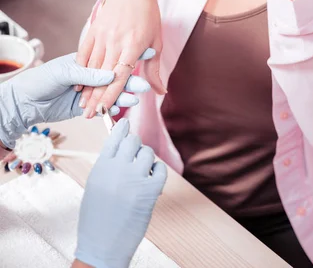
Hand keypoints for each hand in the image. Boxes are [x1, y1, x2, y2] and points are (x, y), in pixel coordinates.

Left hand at [0, 53, 149, 148]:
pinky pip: (103, 106)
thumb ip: (86, 74)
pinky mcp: (87, 106)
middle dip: (130, 80)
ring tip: (136, 97)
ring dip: (124, 95)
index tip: (145, 53)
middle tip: (143, 84)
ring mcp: (90, 91)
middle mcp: (91, 75)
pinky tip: (123, 106)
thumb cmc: (41, 79)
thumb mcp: (63, 72)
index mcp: (87, 61)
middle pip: (115, 77)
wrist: (25, 101)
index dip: (127, 57)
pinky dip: (113, 107)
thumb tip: (110, 76)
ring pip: (111, 92)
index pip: (110, 57)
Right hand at [75, 118, 166, 267]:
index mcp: (101, 166)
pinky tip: (153, 177)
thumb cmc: (96, 217)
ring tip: (142, 170)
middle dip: (135, 145)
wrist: (102, 246)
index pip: (115, 136)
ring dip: (147, 158)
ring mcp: (134, 180)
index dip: (122, 127)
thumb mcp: (95, 184)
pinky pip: (160, 169)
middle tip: (134, 154)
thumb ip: (107, 164)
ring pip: (148, 153)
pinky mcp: (149, 193)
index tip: (126, 123)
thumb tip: (121, 144)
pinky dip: (158, 170)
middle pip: (133, 140)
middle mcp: (118, 169)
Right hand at [77, 0, 165, 118]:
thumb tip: (161, 92)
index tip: (105, 110)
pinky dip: (80, 69)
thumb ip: (154, 69)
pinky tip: (77, 84)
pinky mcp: (93, 30)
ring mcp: (103, 34)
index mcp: (134, 45)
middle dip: (96, 97)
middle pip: (103, 74)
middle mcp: (116, 40)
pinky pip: (84, 52)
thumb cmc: (148, 18)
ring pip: (92, 66)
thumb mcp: (156, 42)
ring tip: (83, 105)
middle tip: (90, 116)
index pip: (120, 75)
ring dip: (86, 87)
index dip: (111, 94)